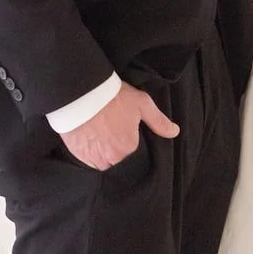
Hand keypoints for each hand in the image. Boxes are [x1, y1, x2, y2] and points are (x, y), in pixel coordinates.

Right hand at [60, 84, 178, 170]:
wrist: (80, 92)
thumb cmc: (113, 97)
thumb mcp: (142, 104)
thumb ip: (158, 121)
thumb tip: (174, 132)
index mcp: (129, 148)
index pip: (133, 153)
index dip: (129, 142)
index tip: (124, 131)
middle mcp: (111, 158)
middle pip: (117, 160)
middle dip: (116, 149)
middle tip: (111, 130)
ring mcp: (93, 158)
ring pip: (101, 162)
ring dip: (102, 153)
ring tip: (99, 134)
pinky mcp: (78, 154)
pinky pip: (86, 160)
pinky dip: (88, 152)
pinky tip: (89, 137)